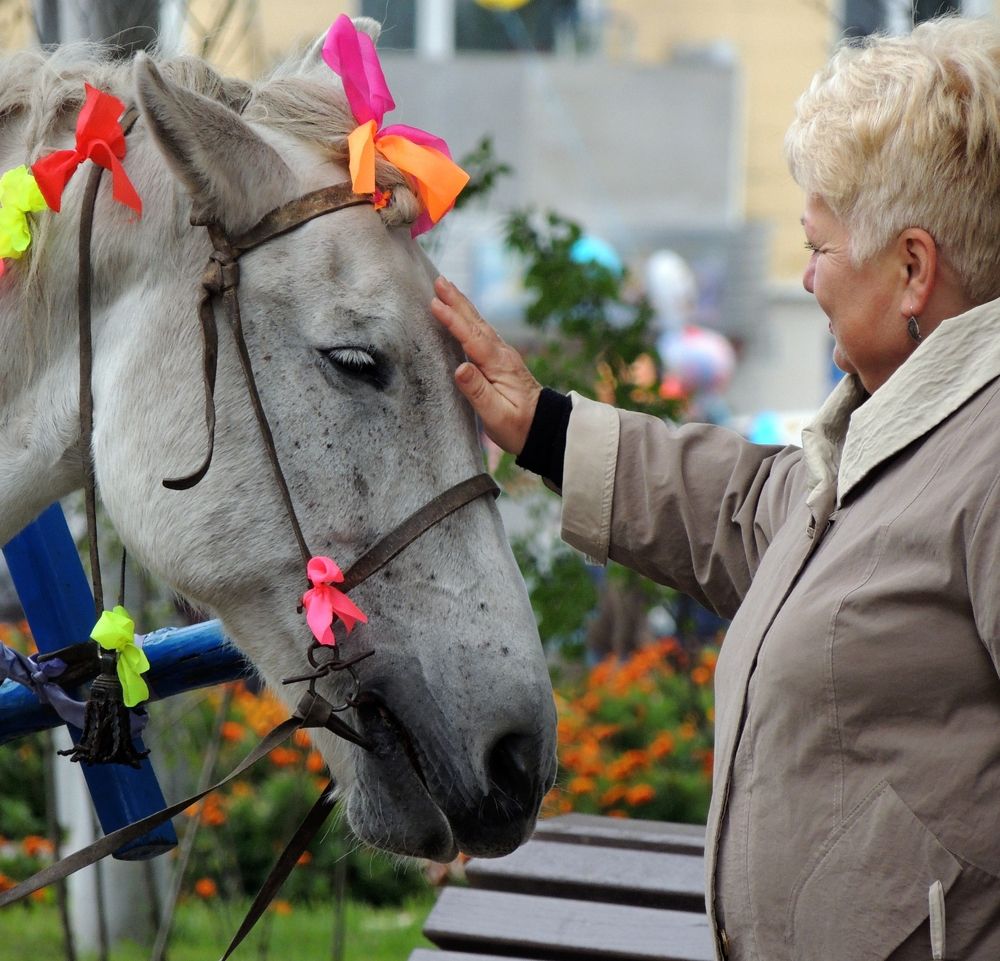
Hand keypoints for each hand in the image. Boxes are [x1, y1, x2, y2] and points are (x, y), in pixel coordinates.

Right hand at [431, 276, 541, 455]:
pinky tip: (463, 314)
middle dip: (457, 301)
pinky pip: (481, 333)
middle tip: (439, 280)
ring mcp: (503, 355)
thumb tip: (459, 368)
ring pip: (479, 325)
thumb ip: (477, 391)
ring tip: (447, 288)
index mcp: (499, 366)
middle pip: (476, 323)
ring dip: (463, 305)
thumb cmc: (518, 427)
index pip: (471, 338)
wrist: (544, 428)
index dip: (452, 320)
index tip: (434, 303)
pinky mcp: (501, 360)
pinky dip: (469, 319)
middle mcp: (502, 355)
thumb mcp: (496, 415)